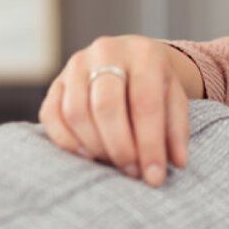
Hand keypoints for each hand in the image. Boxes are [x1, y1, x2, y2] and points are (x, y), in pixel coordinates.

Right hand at [37, 35, 190, 187]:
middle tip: (132, 172)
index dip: (149, 144)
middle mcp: (107, 51)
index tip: (154, 177)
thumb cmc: (154, 85)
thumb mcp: (174, 101)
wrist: (130, 58)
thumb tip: (177, 162)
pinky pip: (51, 115)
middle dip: (120, 147)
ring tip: (114, 163)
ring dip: (95, 146)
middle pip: (106, 106)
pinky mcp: (56, 82)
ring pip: (76, 112)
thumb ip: (176, 131)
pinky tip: (87, 155)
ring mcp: (77, 64)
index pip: (145, 102)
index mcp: (143, 53)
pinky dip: (66, 141)